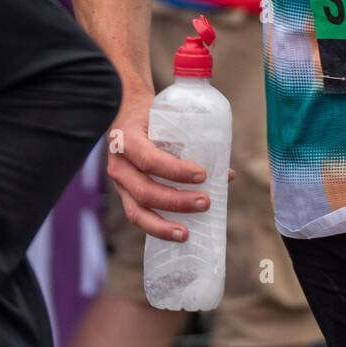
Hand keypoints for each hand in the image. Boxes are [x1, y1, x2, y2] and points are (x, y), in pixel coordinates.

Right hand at [106, 86, 233, 242]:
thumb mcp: (167, 118)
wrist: (124, 112)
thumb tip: (227, 174)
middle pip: (145, 191)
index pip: (149, 159)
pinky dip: (157, 227)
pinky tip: (176, 233)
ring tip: (186, 234)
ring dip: (163, 226)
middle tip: (206, 202)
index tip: (202, 175)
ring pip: (136, 212)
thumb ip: (193, 140)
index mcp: (127, 139)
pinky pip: (137, 215)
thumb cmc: (152, 115)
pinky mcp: (124, 194)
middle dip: (176, 201)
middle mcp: (118, 163)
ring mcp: (118, 182)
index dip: (175, 171)